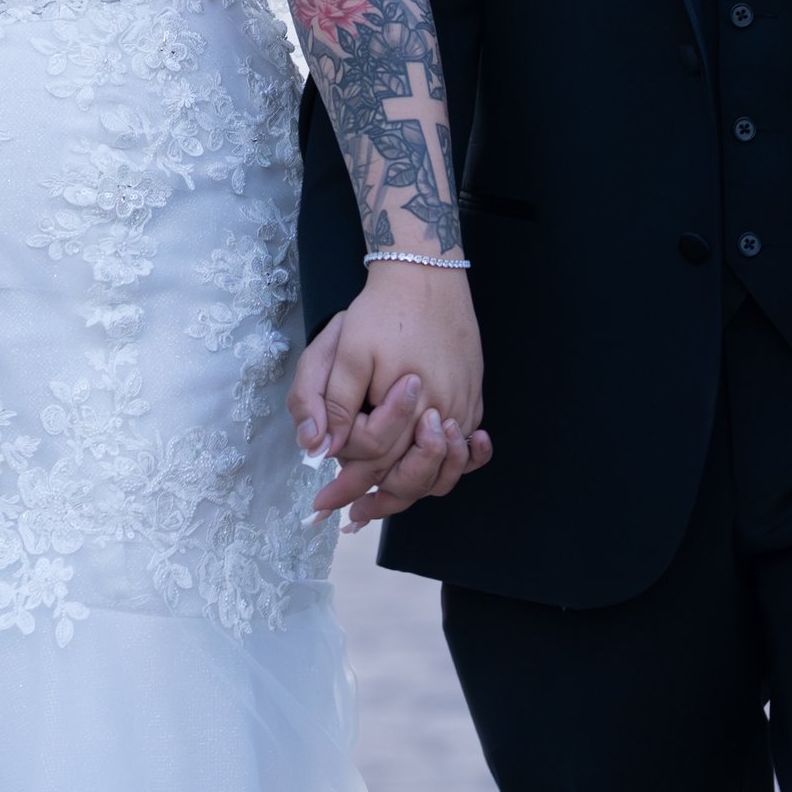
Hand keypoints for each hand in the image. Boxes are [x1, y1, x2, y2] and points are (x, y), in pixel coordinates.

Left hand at [289, 261, 490, 523]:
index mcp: (406, 408)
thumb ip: (332, 402)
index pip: (374, 464)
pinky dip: (452, 466)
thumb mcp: (346, 351)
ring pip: (442, 470)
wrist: (427, 273)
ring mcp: (462, 408)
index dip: (343, 489)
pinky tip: (436, 469)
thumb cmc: (382, 311)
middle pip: (412, 477)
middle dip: (380, 502)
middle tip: (350, 517)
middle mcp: (440, 415)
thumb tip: (320, 449)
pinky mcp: (472, 397)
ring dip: (415, 489)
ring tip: (382, 503)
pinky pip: (466, 448)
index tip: (319, 507)